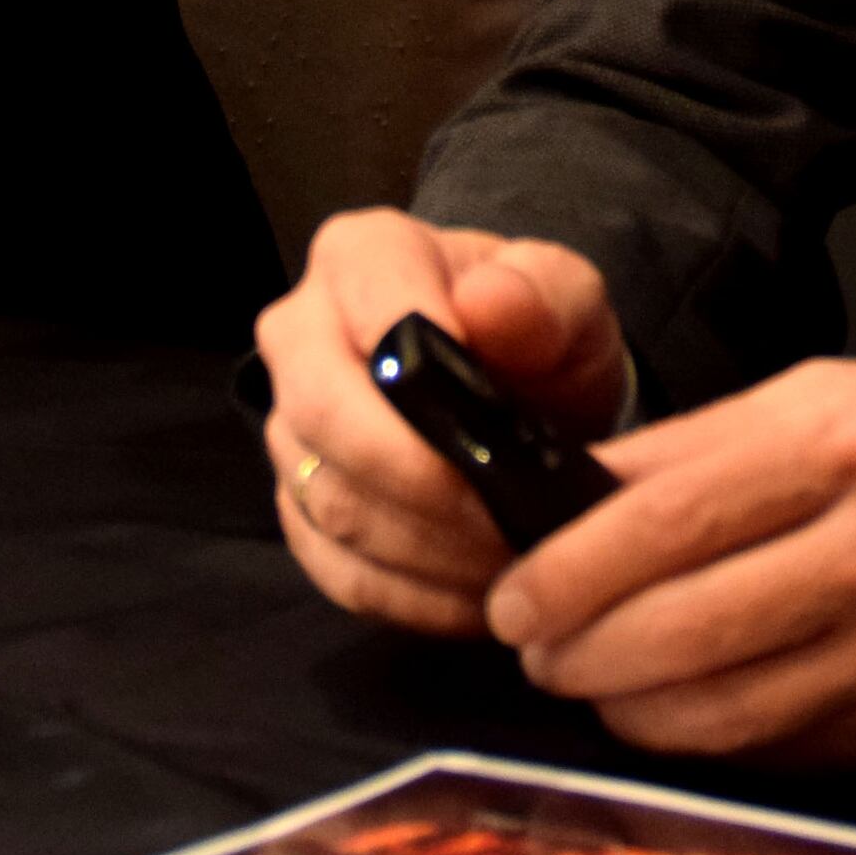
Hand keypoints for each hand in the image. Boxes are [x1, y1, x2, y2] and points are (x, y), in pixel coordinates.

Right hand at [256, 207, 627, 635]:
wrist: (525, 389)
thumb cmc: (538, 332)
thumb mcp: (567, 299)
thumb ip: (542, 294)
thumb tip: (486, 305)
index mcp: (359, 254)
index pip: (371, 318)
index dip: (428, 385)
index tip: (501, 437)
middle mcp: (299, 333)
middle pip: (326, 419)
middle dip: (423, 487)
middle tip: (507, 528)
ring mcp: (288, 427)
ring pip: (330, 504)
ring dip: (426, 552)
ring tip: (509, 568)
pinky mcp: (299, 507)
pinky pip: (336, 569)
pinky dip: (411, 598)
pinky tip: (477, 600)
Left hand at [490, 360, 855, 764]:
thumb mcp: (834, 393)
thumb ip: (705, 444)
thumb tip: (576, 492)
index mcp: (841, 440)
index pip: (663, 516)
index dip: (567, 568)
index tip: (513, 589)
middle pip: (675, 622)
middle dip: (574, 647)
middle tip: (532, 642)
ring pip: (714, 705)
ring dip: (623, 705)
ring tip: (586, 679)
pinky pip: (769, 745)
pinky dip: (698, 737)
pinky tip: (667, 711)